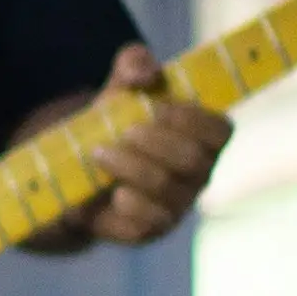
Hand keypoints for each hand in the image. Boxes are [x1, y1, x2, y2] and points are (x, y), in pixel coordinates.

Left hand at [18, 42, 228, 249]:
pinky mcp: (150, 229)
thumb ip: (133, 66)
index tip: (160, 107)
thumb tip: (143, 70)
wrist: (76, 172)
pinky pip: (151, 222)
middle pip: (194, 160)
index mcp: (201, 138)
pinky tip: (113, 193)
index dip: (196, 119)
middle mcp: (197, 173)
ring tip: (99, 153)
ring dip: (132, 167)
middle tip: (125, 131)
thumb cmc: (114, 124)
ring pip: (168, 188)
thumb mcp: (119, 89)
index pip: (221, 131)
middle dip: (158, 142)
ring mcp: (176, 204)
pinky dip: (131, 204)